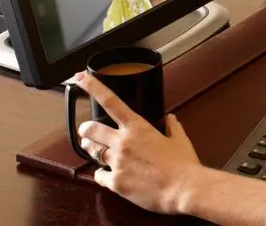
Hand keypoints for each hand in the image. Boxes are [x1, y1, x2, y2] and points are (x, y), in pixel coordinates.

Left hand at [74, 72, 201, 214]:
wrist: (183, 188)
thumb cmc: (183, 165)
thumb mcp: (180, 140)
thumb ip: (172, 126)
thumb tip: (170, 119)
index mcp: (138, 127)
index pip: (111, 101)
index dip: (93, 87)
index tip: (81, 77)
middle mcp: (123, 142)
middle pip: (92, 129)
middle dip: (86, 129)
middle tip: (86, 130)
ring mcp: (117, 162)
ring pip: (92, 152)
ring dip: (90, 149)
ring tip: (90, 148)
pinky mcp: (115, 182)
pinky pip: (98, 176)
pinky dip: (100, 174)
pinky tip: (104, 174)